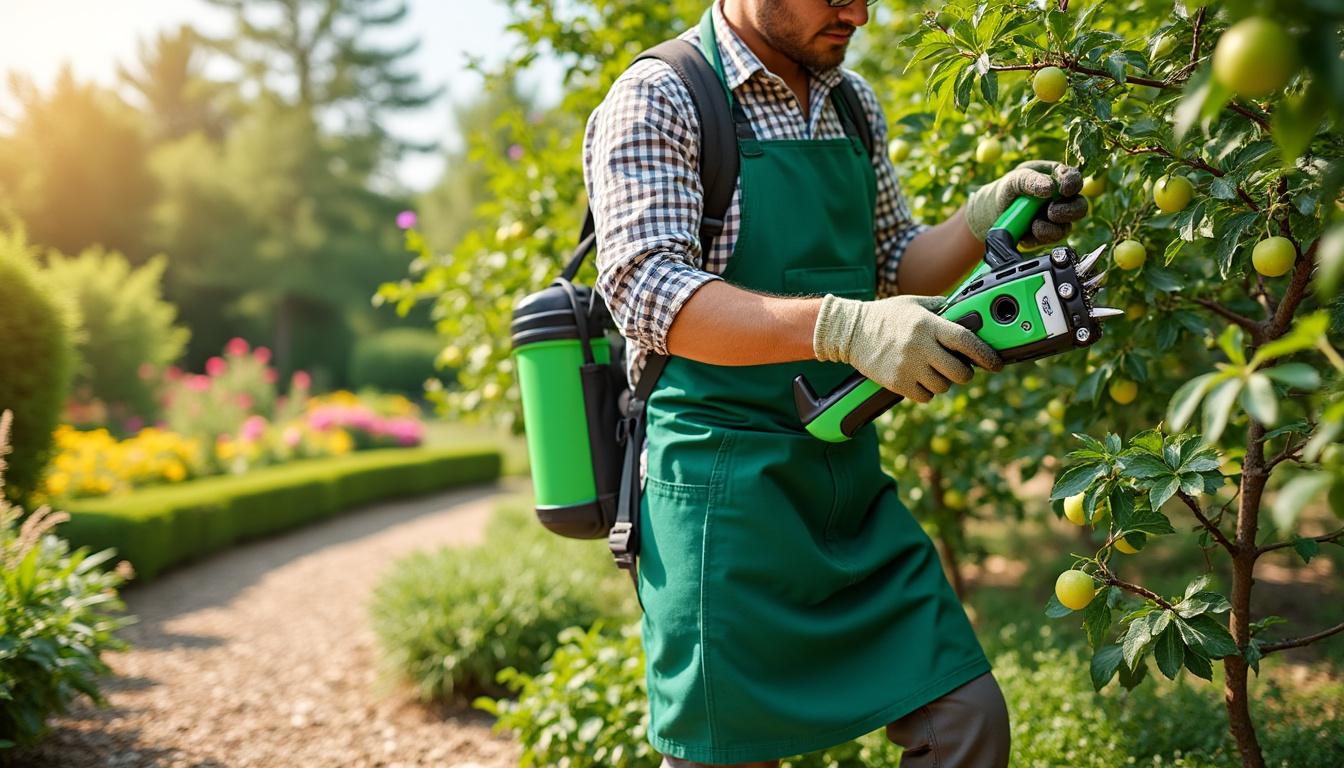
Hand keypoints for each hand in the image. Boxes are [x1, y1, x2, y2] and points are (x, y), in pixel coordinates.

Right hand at [813, 294, 1003, 403]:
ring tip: (931, 371)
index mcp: (927, 324)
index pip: (966, 340)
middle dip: (964, 373)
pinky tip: (918, 379)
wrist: (850, 331)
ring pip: (943, 387)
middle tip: (960, 369)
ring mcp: (908, 366)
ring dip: (942, 382)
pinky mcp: (896, 382)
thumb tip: (967, 312)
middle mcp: (920, 346)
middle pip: (959, 371)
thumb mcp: (914, 304)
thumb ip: (941, 309)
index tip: (996, 363)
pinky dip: (926, 392)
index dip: (985, 354)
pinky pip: (925, 397)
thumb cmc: (885, 316)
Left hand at [965, 160, 1088, 247]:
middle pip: (1080, 207)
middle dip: (1069, 211)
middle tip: (1051, 212)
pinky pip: (1050, 240)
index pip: (1073, 178)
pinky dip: (1039, 237)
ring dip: (1052, 228)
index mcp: (1057, 178)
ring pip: (1067, 227)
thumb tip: (1050, 188)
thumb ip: (1030, 179)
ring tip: (1034, 225)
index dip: (1073, 183)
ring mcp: (1056, 219)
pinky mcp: (1047, 235)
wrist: (990, 213)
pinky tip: (1027, 233)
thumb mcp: (1014, 180)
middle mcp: (1061, 199)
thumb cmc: (1006, 189)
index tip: (1064, 189)